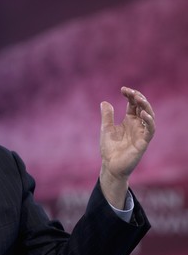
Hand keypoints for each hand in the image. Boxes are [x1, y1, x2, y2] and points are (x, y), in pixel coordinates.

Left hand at [99, 86, 154, 207]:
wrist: (110, 165)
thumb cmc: (109, 148)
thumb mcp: (106, 129)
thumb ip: (107, 116)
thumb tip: (105, 102)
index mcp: (129, 121)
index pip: (133, 104)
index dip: (130, 95)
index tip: (123, 89)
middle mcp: (137, 125)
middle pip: (142, 108)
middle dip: (138, 98)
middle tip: (132, 92)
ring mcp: (141, 133)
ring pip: (149, 117)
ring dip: (145, 107)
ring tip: (138, 99)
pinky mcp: (144, 142)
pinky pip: (150, 130)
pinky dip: (148, 121)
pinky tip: (143, 114)